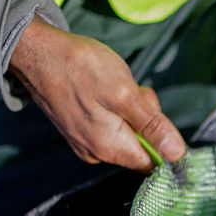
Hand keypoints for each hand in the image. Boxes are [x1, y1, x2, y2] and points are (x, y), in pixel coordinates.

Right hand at [9, 18, 184, 170]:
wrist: (37, 52)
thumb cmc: (80, 68)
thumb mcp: (126, 94)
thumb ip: (153, 127)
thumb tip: (177, 154)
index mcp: (109, 149)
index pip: (152, 163)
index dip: (163, 142)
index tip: (155, 116)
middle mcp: (97, 153)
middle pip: (140, 147)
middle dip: (145, 120)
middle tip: (132, 92)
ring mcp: (86, 142)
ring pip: (127, 134)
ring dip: (131, 111)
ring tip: (114, 86)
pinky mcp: (80, 129)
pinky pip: (111, 126)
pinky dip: (115, 109)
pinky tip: (103, 90)